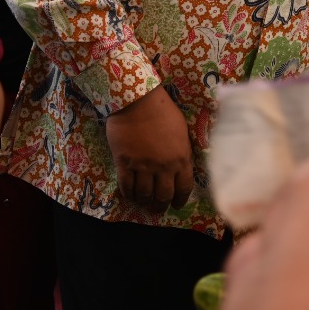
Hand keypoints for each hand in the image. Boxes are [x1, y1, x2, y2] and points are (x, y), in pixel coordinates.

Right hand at [105, 84, 193, 209]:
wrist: (138, 100)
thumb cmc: (162, 111)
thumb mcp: (182, 131)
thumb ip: (182, 151)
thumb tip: (181, 164)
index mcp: (181, 158)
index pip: (184, 188)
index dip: (180, 200)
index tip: (177, 204)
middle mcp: (163, 167)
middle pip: (163, 196)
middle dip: (161, 205)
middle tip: (158, 208)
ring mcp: (142, 166)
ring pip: (144, 194)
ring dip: (144, 201)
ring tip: (143, 202)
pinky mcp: (124, 163)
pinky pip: (126, 186)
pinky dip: (128, 194)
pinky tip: (130, 195)